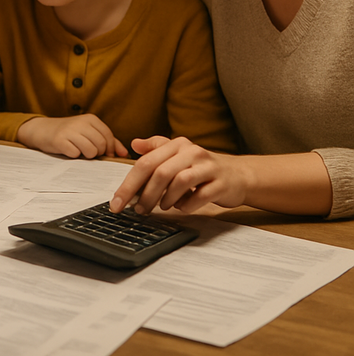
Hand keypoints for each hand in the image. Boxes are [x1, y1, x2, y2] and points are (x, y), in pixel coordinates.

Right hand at [17, 115, 128, 158]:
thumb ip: (108, 141)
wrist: (42, 130)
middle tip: (87, 152)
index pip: (109, 137)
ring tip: (78, 150)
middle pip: (101, 145)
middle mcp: (81, 122)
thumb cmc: (68, 133)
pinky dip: (73, 156)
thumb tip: (124, 153)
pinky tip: (68, 150)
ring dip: (86, 156)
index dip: (109, 149)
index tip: (103, 154)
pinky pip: (75, 154)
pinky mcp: (59, 140)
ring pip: (91, 151)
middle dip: (97, 153)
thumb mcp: (88, 132)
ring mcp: (70, 130)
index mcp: (91, 119)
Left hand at [110, 136, 246, 214]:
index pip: (146, 162)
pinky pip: (200, 196)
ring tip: (162, 207)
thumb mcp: (177, 155)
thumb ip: (155, 149)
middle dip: (145, 195)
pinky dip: (187, 205)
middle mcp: (191, 152)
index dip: (128, 184)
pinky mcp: (221, 183)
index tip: (116, 203)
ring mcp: (208, 167)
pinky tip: (182, 207)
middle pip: (160, 172)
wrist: (238, 175)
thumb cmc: (200, 168)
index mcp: (177, 144)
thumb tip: (133, 144)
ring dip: (166, 199)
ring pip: (179, 182)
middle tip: (138, 210)